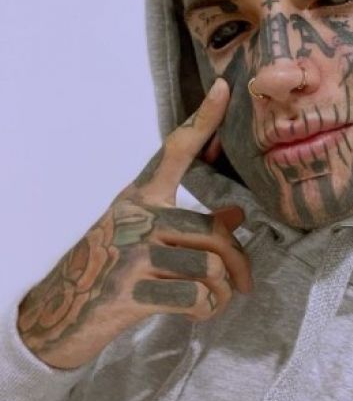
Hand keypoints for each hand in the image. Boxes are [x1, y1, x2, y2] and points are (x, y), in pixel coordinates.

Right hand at [17, 78, 250, 369]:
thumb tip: (238, 216)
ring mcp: (132, 254)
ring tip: (215, 299)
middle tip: (245, 282)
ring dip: (222, 291)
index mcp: (140, 197)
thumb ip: (192, 225)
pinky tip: (200, 312)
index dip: (203, 119)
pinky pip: (196, 296)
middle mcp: (136, 217)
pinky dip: (207, 309)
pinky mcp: (131, 292)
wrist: (59, 313)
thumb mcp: (145, 236)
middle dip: (239, 261)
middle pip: (213, 230)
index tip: (226, 88)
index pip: (175, 150)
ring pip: (209, 266)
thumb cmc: (110, 267)